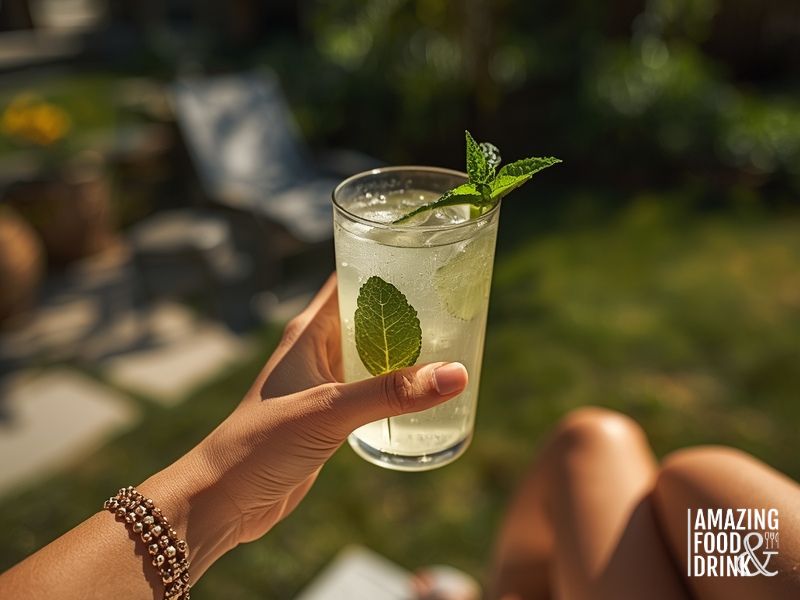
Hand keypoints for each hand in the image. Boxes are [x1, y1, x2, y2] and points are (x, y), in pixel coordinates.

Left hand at [190, 275, 467, 548]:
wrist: (227, 497)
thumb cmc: (261, 442)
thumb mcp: (330, 411)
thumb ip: (390, 393)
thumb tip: (456, 374)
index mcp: (309, 330)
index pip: (350, 279)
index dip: (385, 264)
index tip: (429, 260)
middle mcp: (317, 348)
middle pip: (370, 315)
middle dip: (409, 310)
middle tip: (457, 306)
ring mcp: (324, 380)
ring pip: (373, 353)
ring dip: (406, 351)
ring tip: (455, 345)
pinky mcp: (331, 412)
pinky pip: (371, 387)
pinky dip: (397, 385)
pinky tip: (425, 393)